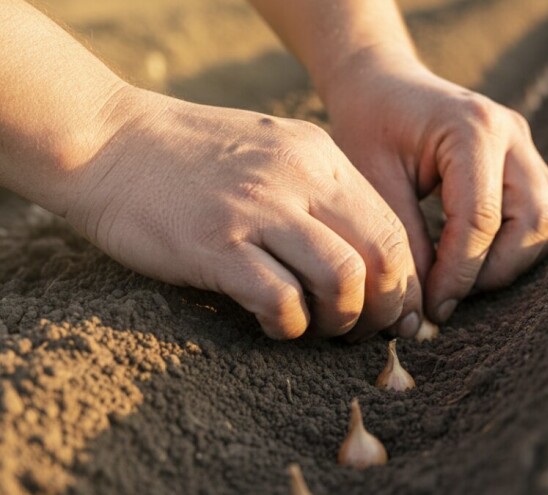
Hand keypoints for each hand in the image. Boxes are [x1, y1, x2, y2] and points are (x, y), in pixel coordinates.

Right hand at [63, 86, 421, 340]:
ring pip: (344, 278)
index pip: (392, 227)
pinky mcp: (216, 245)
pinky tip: (277, 326)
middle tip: (365, 331)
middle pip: (383, 255)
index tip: (393, 313)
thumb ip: (317, 192)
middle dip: (386, 307)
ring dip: (342, 319)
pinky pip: (282, 300)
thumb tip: (363, 257)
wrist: (104, 139)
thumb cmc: (189, 157)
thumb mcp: (270, 151)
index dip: (403, 281)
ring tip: (319, 328)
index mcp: (318, 158)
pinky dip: (290, 326)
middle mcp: (299, 179)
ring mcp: (258, 210)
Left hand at [324, 56, 547, 322]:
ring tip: (466, 276)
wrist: (381, 86)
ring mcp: (527, 145)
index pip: (481, 219)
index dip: (459, 274)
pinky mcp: (531, 160)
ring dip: (516, 260)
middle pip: (535, 222)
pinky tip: (485, 254)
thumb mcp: (372, 182)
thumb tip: (424, 313)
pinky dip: (527, 243)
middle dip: (495, 270)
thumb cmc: (369, 127)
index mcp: (473, 128)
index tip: (433, 308)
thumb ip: (404, 242)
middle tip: (450, 295)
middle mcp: (512, 133)